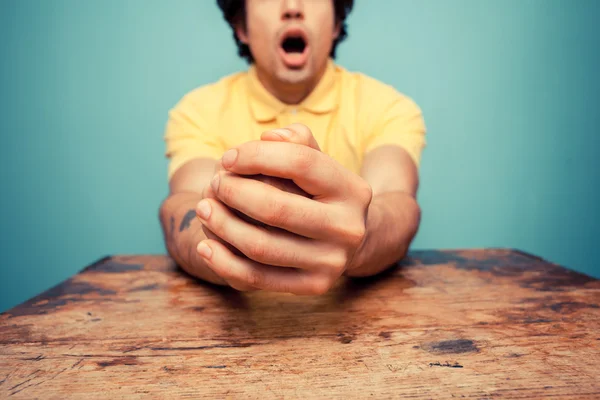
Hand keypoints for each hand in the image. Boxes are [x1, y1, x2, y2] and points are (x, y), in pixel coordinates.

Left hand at [195, 124, 372, 294]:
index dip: (257, 156)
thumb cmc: (319, 192)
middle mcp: (348, 228)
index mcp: (352, 189)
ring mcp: (332, 262)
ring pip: (261, 246)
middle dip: (234, 192)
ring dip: (222, 226)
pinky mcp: (314, 286)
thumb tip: (269, 137)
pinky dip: (224, 262)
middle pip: (276, 208)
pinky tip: (206, 245)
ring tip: (203, 208)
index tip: (227, 157)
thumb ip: (296, 140)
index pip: (301, 163)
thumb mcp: (317, 161)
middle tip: (214, 183)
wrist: (345, 239)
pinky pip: (257, 278)